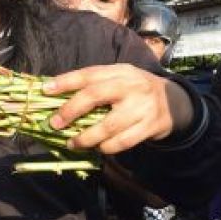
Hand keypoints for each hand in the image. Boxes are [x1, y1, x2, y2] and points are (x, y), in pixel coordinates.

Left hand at [43, 64, 193, 153]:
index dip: (65, 81)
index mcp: (120, 71)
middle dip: (70, 111)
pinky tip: (97, 148)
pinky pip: (122, 142)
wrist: (175, 102)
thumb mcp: (120, 78)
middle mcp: (131, 86)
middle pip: (95, 96)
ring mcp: (141, 107)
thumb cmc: (136, 91)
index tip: (45, 90)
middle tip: (54, 123)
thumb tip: (57, 97)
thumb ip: (95, 85)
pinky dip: (106, 147)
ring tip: (72, 142)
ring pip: (107, 126)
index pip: (89, 74)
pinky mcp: (149, 127)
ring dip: (85, 138)